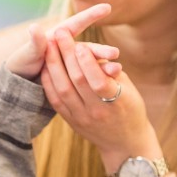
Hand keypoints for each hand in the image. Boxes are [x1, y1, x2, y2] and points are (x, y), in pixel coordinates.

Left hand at [5, 3, 114, 79]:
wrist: (20, 84)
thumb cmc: (22, 64)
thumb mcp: (27, 54)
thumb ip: (35, 43)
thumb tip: (34, 28)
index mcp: (58, 37)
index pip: (76, 23)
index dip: (90, 15)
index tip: (107, 7)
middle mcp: (69, 49)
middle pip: (88, 48)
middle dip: (101, 50)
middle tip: (114, 53)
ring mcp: (74, 63)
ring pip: (91, 64)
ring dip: (104, 66)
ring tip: (117, 70)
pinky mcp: (76, 78)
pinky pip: (89, 78)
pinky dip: (100, 79)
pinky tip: (112, 81)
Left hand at [40, 27, 159, 163]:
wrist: (125, 144)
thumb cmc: (130, 109)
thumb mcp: (128, 89)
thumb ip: (110, 71)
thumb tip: (94, 51)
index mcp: (115, 102)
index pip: (97, 80)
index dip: (87, 61)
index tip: (79, 43)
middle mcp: (96, 111)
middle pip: (76, 80)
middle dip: (66, 54)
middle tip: (59, 33)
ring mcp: (81, 118)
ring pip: (63, 89)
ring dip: (54, 65)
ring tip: (48, 45)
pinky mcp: (71, 121)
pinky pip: (55, 100)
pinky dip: (49, 82)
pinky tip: (45, 66)